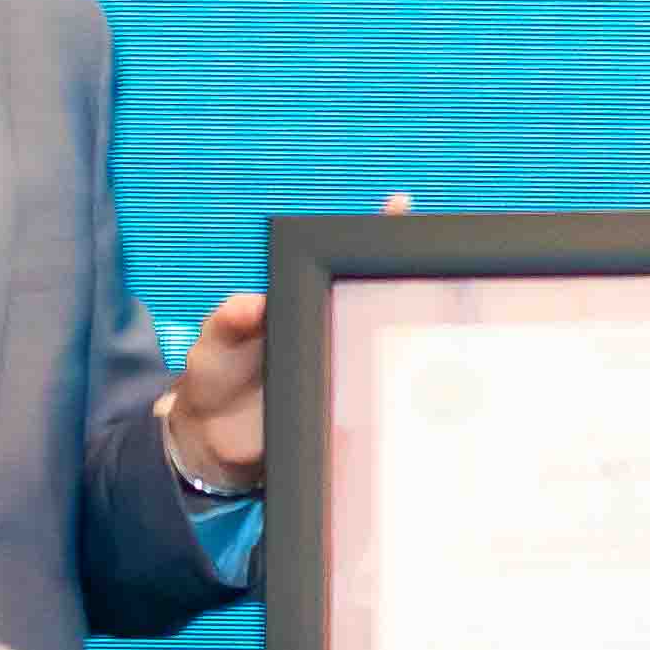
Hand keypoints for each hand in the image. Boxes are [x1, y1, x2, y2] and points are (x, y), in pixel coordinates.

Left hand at [165, 193, 409, 488]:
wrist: (212, 443)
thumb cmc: (213, 377)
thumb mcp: (212, 344)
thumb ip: (229, 321)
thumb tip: (254, 303)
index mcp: (300, 303)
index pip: (341, 263)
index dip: (374, 235)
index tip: (400, 206)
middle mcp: (329, 329)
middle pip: (378, 300)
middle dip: (410, 283)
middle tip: (434, 274)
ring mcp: (342, 369)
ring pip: (386, 347)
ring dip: (412, 340)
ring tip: (437, 326)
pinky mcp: (347, 410)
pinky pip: (378, 397)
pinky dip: (398, 394)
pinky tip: (424, 393)